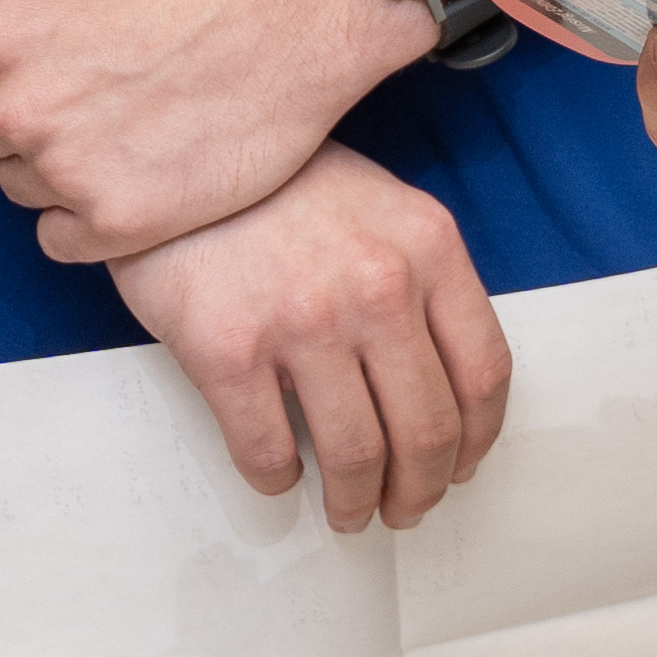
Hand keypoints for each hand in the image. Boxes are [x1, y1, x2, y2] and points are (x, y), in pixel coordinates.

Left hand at [0, 0, 424, 263]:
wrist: (305, 2)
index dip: (5, 49)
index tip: (65, 34)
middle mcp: (20, 108)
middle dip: (28, 102)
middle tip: (104, 69)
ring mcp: (70, 173)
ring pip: (19, 183)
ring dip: (56, 159)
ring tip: (128, 111)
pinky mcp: (121, 225)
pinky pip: (59, 238)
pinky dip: (87, 212)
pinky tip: (136, 162)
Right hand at [106, 143, 518, 533]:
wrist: (172, 146)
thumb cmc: (276, 181)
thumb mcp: (379, 204)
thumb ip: (419, 280)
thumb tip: (439, 386)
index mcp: (426, 246)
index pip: (484, 372)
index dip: (477, 439)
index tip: (460, 465)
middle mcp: (376, 285)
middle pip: (426, 429)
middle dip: (419, 490)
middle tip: (404, 507)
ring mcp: (302, 320)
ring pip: (356, 456)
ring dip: (355, 502)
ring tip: (347, 510)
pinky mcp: (228, 350)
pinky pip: (269, 453)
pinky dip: (280, 481)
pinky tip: (281, 473)